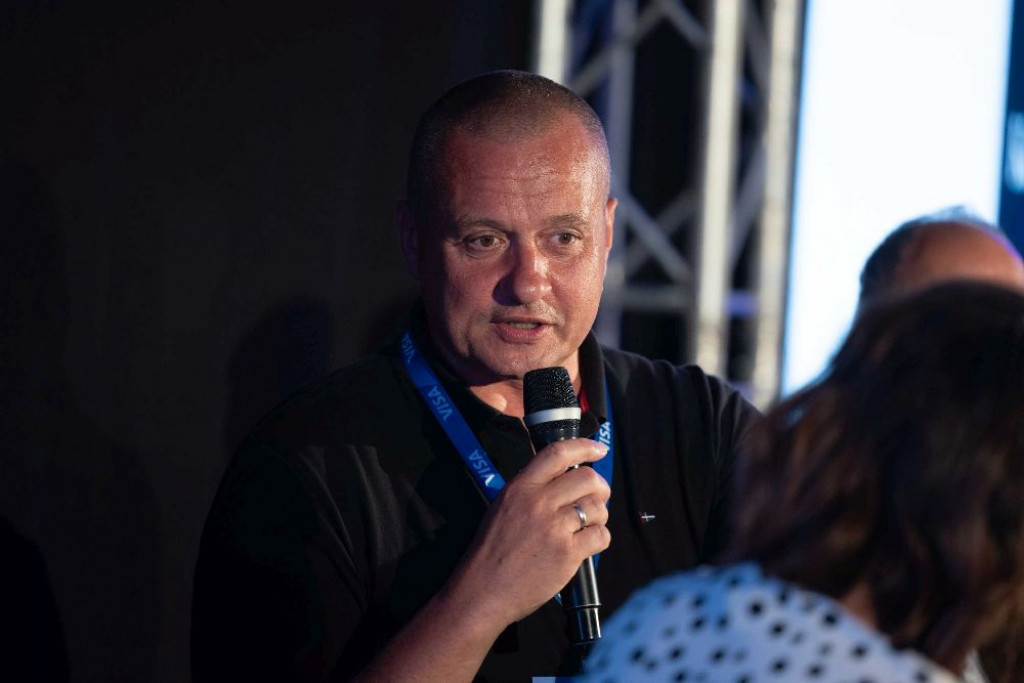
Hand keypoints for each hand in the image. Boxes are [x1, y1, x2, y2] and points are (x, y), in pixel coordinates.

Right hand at [444, 438, 610, 629]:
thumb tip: (564, 478)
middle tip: (599, 497)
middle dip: (600, 487)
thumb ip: (531, 490)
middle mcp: (539, 502)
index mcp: (521, 488)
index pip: (558, 453)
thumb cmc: (492, 552)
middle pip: (587, 478)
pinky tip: (587, 544)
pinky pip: (600, 536)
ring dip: (600, 514)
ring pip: (598, 507)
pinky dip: (600, 538)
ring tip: (589, 524)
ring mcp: (554, 528)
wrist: (483, 590)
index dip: (584, 447)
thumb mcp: (503, 507)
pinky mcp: (567, 553)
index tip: (597, 450)